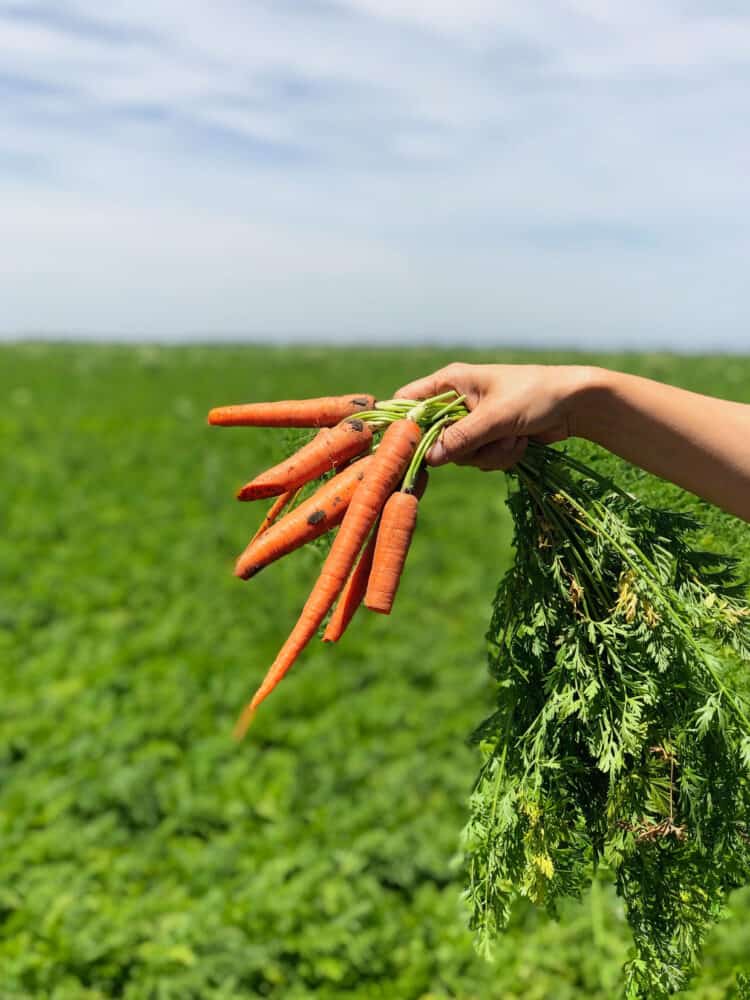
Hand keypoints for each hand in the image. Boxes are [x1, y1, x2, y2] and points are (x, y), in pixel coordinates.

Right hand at [394, 363, 589, 469]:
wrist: (576, 405)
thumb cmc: (535, 395)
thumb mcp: (495, 416)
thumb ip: (461, 438)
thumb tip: (429, 459)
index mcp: (451, 382)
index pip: (408, 400)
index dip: (404, 424)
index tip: (411, 447)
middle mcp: (457, 401)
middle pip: (435, 438)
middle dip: (465, 447)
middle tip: (490, 438)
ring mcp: (473, 422)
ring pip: (460, 455)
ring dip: (490, 453)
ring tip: (514, 437)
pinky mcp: (489, 439)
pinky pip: (481, 459)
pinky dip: (502, 456)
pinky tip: (521, 442)